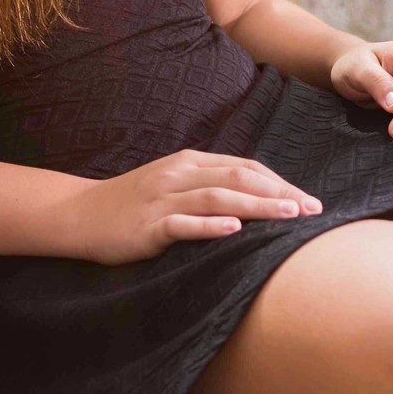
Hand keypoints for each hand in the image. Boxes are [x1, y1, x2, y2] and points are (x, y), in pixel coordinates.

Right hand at [65, 149, 324, 265]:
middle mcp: (179, 174)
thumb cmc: (133, 203)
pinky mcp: (148, 225)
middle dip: (279, 193)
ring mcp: (163, 198)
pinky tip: (234, 231)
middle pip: (238, 178)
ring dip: (257, 206)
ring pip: (217, 198)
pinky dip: (210, 226)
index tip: (309, 201)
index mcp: (189, 161)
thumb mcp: (173, 185)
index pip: (245, 167)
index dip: (280, 182)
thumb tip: (257, 198)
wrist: (81, 214)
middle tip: (312, 210)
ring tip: (288, 215)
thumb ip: (209, 185)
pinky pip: (182, 224)